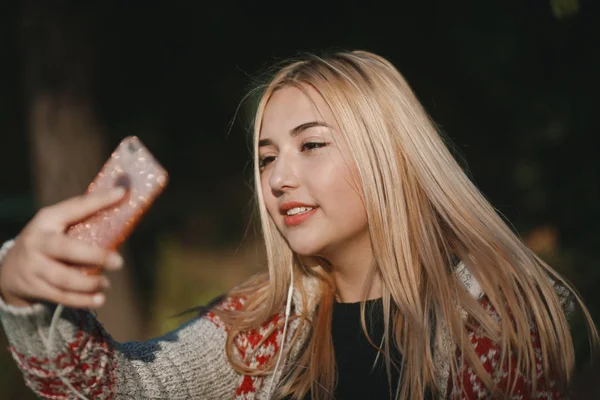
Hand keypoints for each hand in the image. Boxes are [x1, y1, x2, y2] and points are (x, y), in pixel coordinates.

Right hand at [0, 188, 126, 308]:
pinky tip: (99, 298)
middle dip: (95, 256)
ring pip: (64, 278)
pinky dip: (82, 300)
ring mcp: (34, 266)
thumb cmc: (47, 242)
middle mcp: (38, 241)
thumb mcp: (56, 224)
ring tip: (106, 283)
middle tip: (119, 262)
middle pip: (67, 249)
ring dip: (90, 283)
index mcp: (47, 219)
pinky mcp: (34, 287)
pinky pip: (61, 296)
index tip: (123, 194)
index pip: (75, 207)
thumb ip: (83, 217)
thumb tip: (123, 203)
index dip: (98, 201)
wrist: (9, 270)